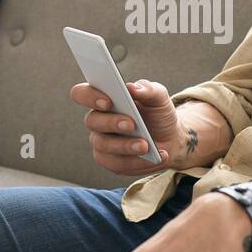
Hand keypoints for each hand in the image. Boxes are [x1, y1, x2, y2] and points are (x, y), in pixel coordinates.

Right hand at [70, 78, 194, 175]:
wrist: (170, 138)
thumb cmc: (157, 114)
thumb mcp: (158, 98)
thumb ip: (148, 90)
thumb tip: (133, 87)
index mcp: (104, 98)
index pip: (81, 93)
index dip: (89, 97)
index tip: (108, 101)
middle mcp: (97, 119)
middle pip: (91, 121)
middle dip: (111, 123)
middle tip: (132, 125)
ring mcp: (101, 141)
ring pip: (103, 145)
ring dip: (125, 146)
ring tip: (146, 146)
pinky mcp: (109, 161)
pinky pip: (117, 163)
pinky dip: (137, 161)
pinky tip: (154, 157)